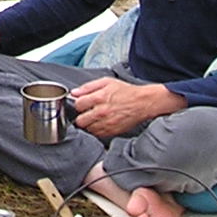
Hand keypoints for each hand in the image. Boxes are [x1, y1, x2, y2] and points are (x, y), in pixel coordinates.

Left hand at [69, 76, 184, 137]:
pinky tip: (101, 123)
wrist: (142, 103)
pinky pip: (97, 135)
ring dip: (89, 124)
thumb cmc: (126, 91)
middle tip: (87, 112)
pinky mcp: (112, 132)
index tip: (83, 103)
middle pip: (80, 121)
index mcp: (98, 98)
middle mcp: (101, 112)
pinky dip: (97, 130)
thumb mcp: (106, 82)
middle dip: (82, 116)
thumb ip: (88, 87)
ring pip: (88, 129)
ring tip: (95, 118)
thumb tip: (74, 92)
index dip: (79, 104)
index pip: (77, 105)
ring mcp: (106, 124)